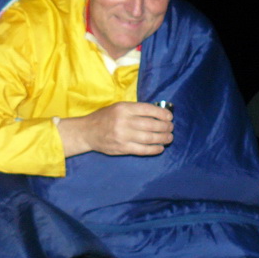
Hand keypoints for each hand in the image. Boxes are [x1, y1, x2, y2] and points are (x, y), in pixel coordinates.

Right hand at [58, 102, 173, 156]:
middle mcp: (124, 121)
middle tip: (171, 128)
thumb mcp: (119, 107)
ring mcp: (123, 136)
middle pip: (151, 124)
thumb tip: (158, 113)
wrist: (87, 132)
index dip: (162, 113)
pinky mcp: (122, 148)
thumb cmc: (105, 117)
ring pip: (149, 138)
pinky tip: (160, 148)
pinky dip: (154, 149)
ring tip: (169, 138)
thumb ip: (135, 110)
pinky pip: (142, 150)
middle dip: (165, 127)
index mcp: (124, 108)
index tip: (170, 117)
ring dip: (163, 138)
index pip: (148, 109)